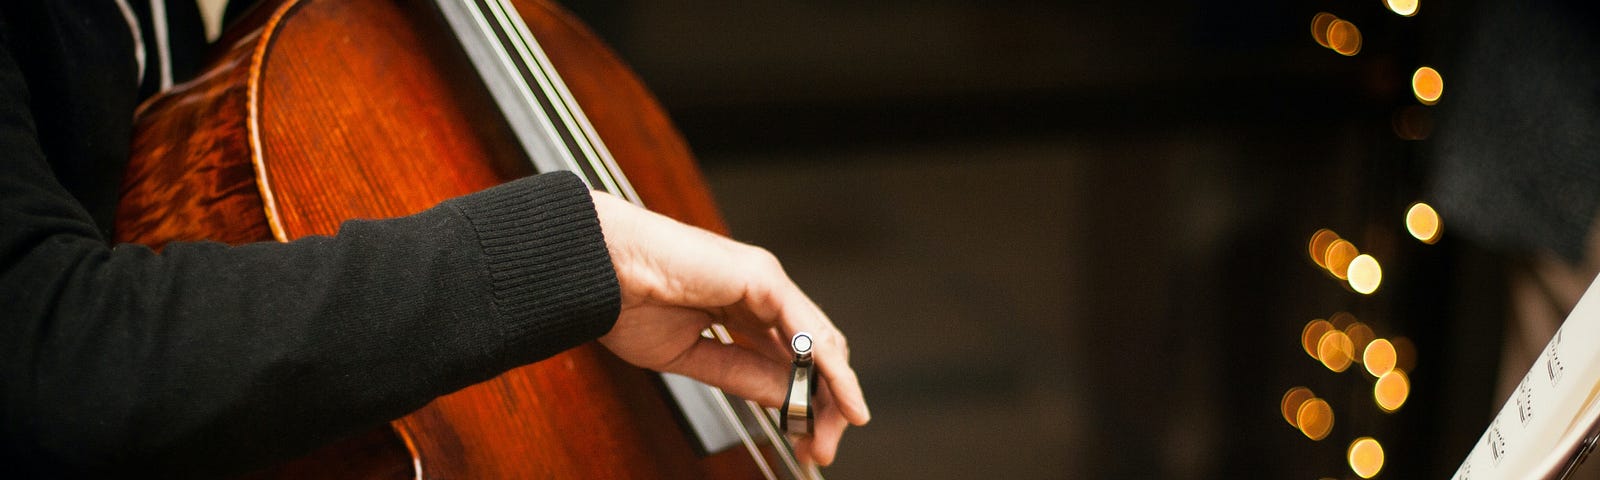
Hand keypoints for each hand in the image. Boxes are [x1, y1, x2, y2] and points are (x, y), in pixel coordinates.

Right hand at [590, 191, 869, 465]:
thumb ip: (742, 375)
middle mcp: (761, 292)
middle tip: (821, 446)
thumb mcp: (693, 356)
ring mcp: (766, 282)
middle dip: (825, 401)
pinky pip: (807, 329)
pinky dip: (828, 366)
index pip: (791, 355)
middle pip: (815, 350)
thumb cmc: (626, 300)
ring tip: (830, 430)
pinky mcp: (763, 279)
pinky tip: (837, 394)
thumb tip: (786, 398)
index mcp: (741, 306)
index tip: (807, 439)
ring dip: (833, 390)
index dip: (804, 398)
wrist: (598, 270)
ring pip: (820, 341)